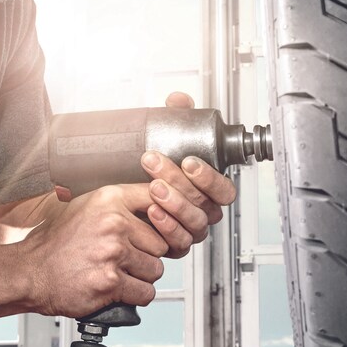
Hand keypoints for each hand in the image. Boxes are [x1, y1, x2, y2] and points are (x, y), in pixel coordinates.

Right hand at [17, 181, 169, 317]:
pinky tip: (119, 290)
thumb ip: (119, 204)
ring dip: (142, 277)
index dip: (163, 219)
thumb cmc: (56, 244)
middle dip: (148, 255)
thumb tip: (156, 205)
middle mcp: (113, 223)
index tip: (158, 228)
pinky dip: (136, 296)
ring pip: (155, 269)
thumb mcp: (85, 208)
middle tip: (127, 260)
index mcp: (109, 199)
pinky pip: (145, 292)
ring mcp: (112, 252)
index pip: (158, 201)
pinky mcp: (110, 282)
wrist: (30, 272)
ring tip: (120, 274)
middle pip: (161, 243)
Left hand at [139, 90, 235, 257]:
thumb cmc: (153, 167)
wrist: (122, 195)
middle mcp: (203, 211)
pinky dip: (165, 226)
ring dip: (173, 203)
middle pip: (204, 203)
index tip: (189, 162)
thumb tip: (178, 101)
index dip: (210, 178)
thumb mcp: (166, 139)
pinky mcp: (174, 245)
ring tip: (153, 186)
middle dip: (180, 183)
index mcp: (210, 189)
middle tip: (156, 164)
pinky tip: (151, 210)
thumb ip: (176, 119)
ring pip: (193, 223)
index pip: (224, 190)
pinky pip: (177, 242)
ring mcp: (190, 230)